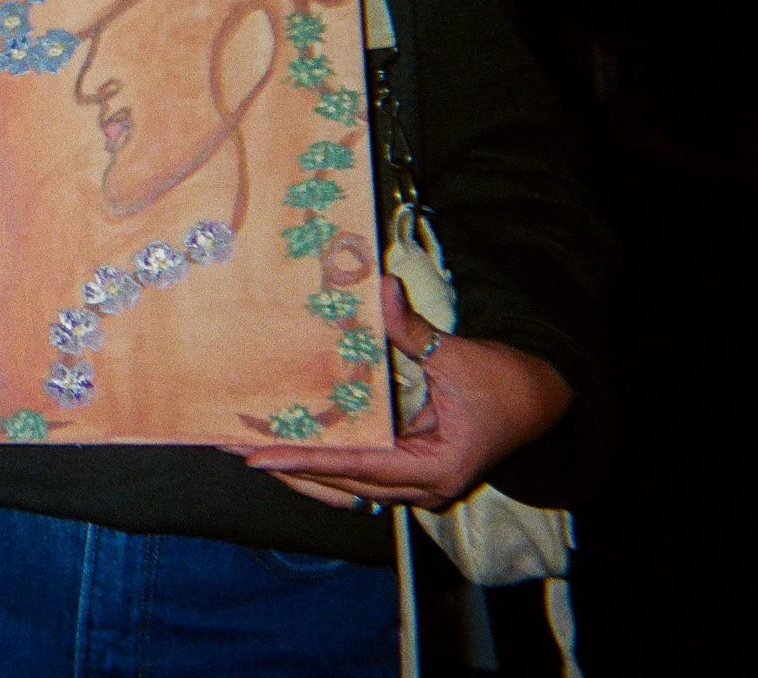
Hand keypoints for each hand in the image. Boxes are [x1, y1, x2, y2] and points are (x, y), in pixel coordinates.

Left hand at [228, 277, 574, 511]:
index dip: (305, 460)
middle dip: (289, 467)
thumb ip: (413, 330)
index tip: (257, 457)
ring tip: (251, 450)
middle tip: (234, 446)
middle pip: (343, 486)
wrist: (544, 400)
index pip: (356, 466)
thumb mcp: (457, 356)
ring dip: (302, 472)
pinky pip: (359, 476)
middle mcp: (421, 488)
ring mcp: (416, 485)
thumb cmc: (505, 382)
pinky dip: (326, 465)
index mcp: (435, 469)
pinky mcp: (411, 473)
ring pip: (348, 489)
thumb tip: (379, 288)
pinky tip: (291, 448)